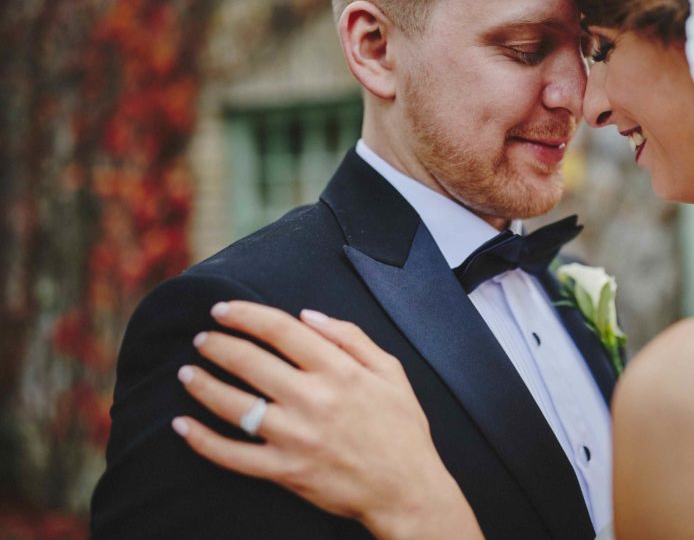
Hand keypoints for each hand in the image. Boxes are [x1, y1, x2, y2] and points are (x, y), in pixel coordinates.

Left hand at [172, 301, 482, 539]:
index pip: (280, 329)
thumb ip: (351, 337)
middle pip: (249, 361)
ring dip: (202, 385)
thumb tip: (308, 315)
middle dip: (217, 344)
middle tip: (202, 338)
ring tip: (186, 372)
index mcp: (338, 370)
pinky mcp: (285, 471)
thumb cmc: (402, 428)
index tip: (223, 310)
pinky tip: (182, 425)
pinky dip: (202, 441)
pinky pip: (233, 455)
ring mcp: (295, 437)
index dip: (245, 315)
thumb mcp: (391, 371)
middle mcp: (313, 399)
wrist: (406, 488)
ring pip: (234, 404)